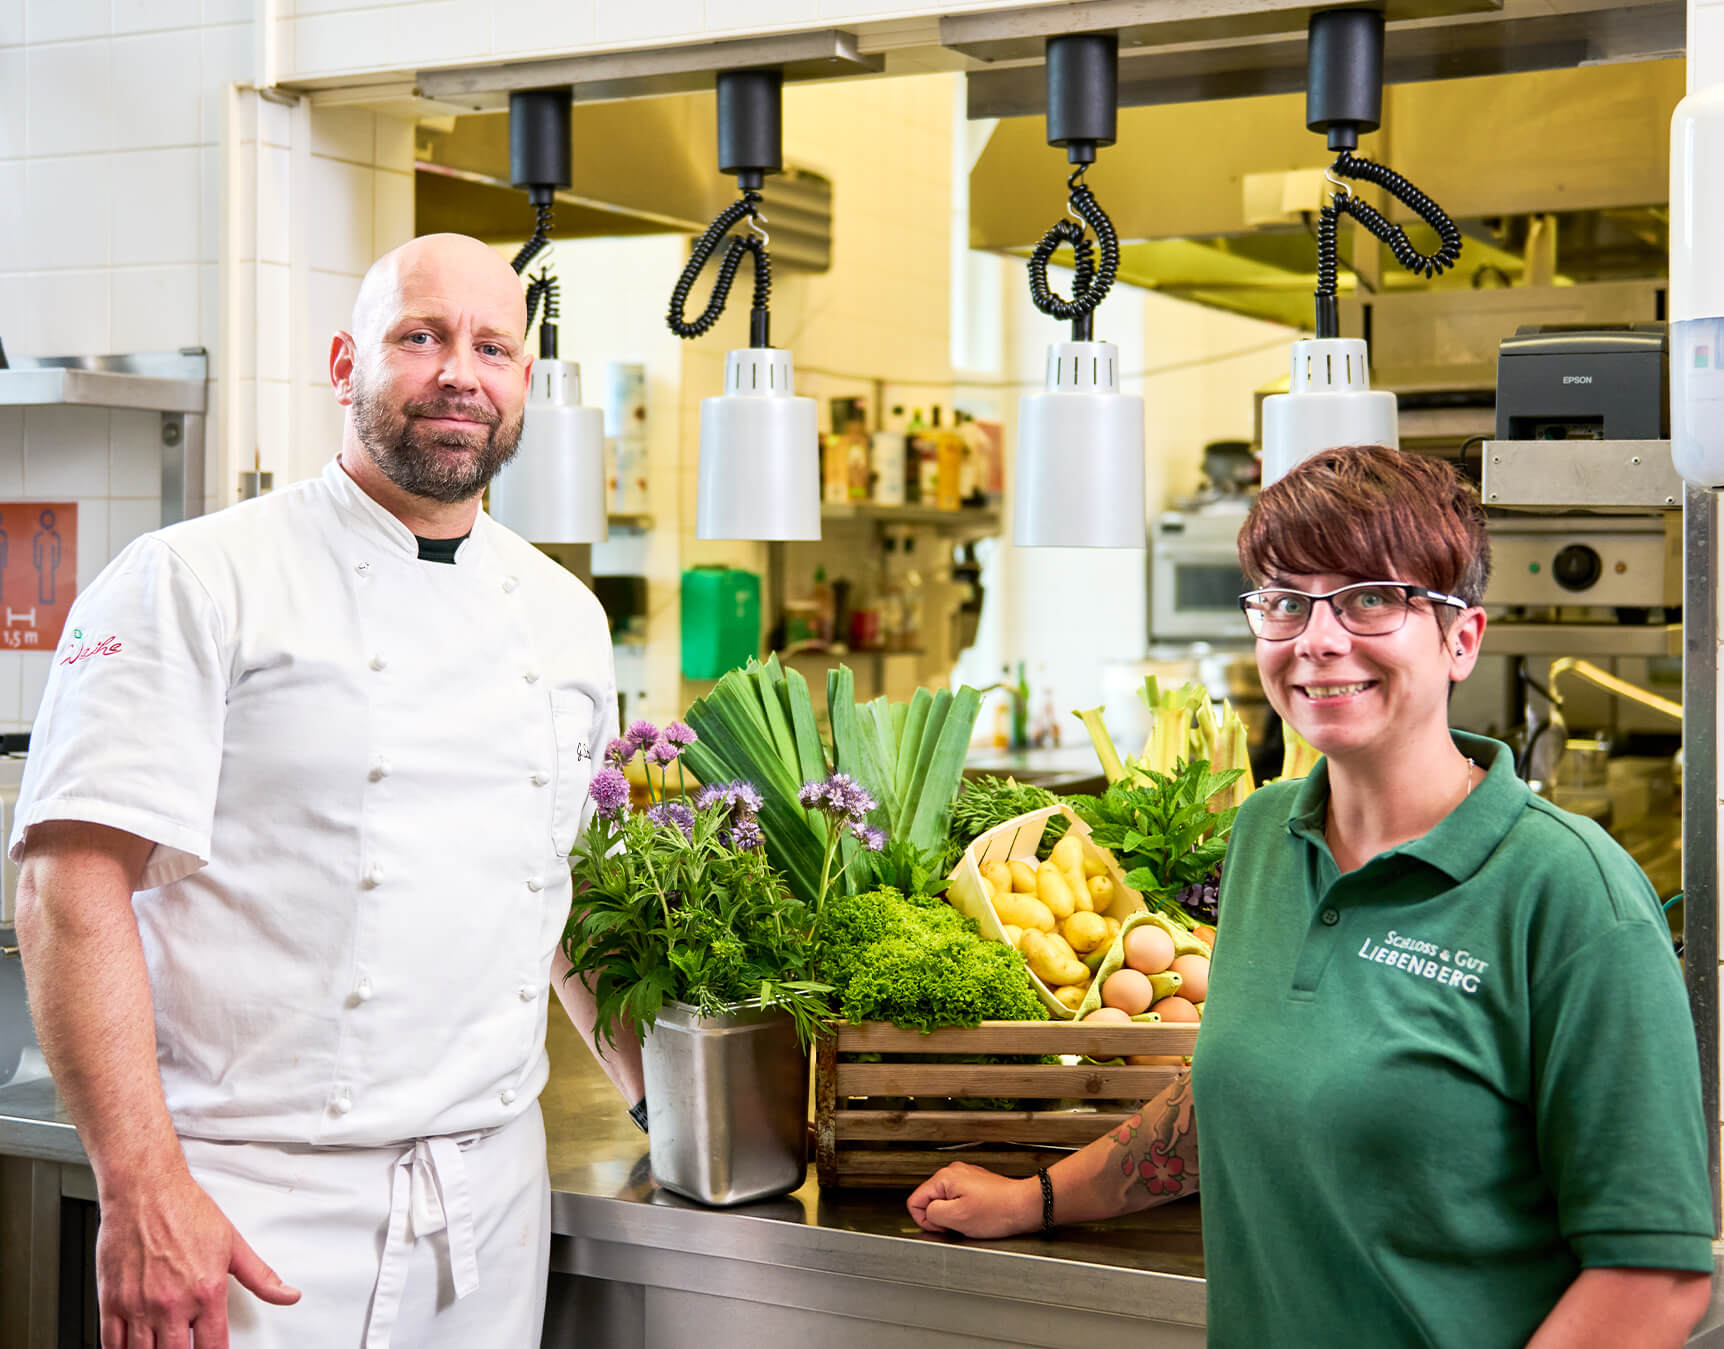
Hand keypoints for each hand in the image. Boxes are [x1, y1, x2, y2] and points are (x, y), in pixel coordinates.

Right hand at [96, 1171, 299, 1348]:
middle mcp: (172, 1303)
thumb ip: (261, 1277)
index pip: (213, 1348)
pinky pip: (112, 1344)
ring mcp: (138, 1306)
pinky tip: (133, 1347)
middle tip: (187, 1346)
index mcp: (206, 1292)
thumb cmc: (185, 1211)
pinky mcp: (111, 1302)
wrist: (146, 1191)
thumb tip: (288, 1295)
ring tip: (163, 1345)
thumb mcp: (234, 1244)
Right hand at [907, 1162, 1040, 1238]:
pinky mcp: (976, 1185)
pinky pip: (959, 1201)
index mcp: (945, 1177)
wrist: (1024, 1206)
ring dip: (954, 1215)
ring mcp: (966, 1177)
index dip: (925, 1219)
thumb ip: (932, 1214)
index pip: (915, 1200)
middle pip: (930, 1200)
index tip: (942, 1226)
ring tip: (971, 1219)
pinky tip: (978, 1215)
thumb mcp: (957, 1218)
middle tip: (959, 1224)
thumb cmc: (998, 1211)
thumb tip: (927, 1213)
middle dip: (941, 1217)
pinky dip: (965, 1211)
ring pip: (946, 1202)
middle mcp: (954, 1172)